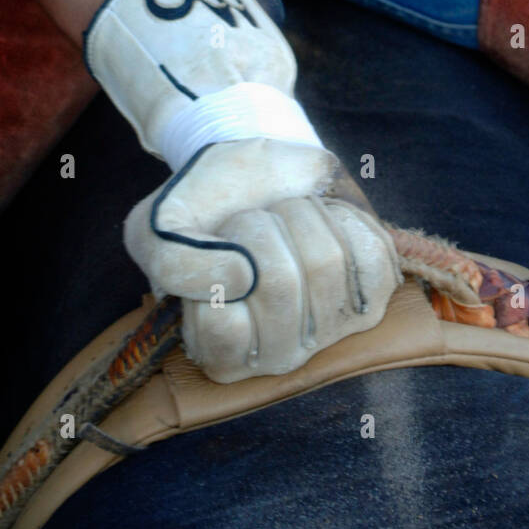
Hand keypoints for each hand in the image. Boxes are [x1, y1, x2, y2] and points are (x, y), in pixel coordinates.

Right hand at [124, 137, 401, 382]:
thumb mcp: (155, 230)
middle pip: (280, 282)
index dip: (214, 259)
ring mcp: (330, 328)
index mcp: (221, 354)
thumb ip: (174, 262)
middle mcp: (278, 355)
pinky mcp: (372, 294)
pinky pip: (371, 252)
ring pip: (326, 261)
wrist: (251, 173)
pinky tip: (324, 220)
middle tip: (250, 221)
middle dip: (259, 225)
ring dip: (300, 214)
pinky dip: (344, 216)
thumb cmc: (203, 209)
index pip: (222, 322)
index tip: (212, 244)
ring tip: (285, 217)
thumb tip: (242, 277)